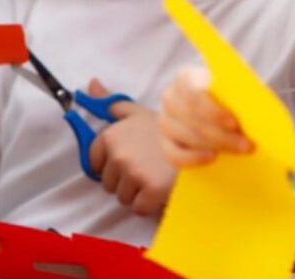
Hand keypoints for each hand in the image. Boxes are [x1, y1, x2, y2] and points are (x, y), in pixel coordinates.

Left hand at [86, 79, 176, 215]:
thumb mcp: (138, 113)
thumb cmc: (168, 131)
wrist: (204, 145)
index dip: (111, 164)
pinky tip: (163, 188)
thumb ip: (110, 103)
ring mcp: (134, 173)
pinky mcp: (150, 191)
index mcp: (111, 136)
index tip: (129, 160)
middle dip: (125, 180)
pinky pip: (139, 209)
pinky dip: (151, 205)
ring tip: (157, 176)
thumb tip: (90, 85)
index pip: (94, 163)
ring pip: (123, 197)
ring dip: (138, 193)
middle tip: (148, 167)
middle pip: (108, 183)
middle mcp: (118, 154)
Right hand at [158, 66, 252, 166]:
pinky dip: (193, 158)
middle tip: (247, 145)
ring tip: (238, 151)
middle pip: (191, 117)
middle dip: (221, 134)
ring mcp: (165, 121)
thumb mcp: (239, 92)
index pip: (193, 92)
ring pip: (185, 135)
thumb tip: (251, 110)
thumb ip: (242, 95)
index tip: (234, 123)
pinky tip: (212, 158)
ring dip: (213, 145)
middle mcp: (170, 97)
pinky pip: (173, 154)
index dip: (213, 110)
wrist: (225, 118)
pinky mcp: (165, 143)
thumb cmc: (233, 100)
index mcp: (186, 78)